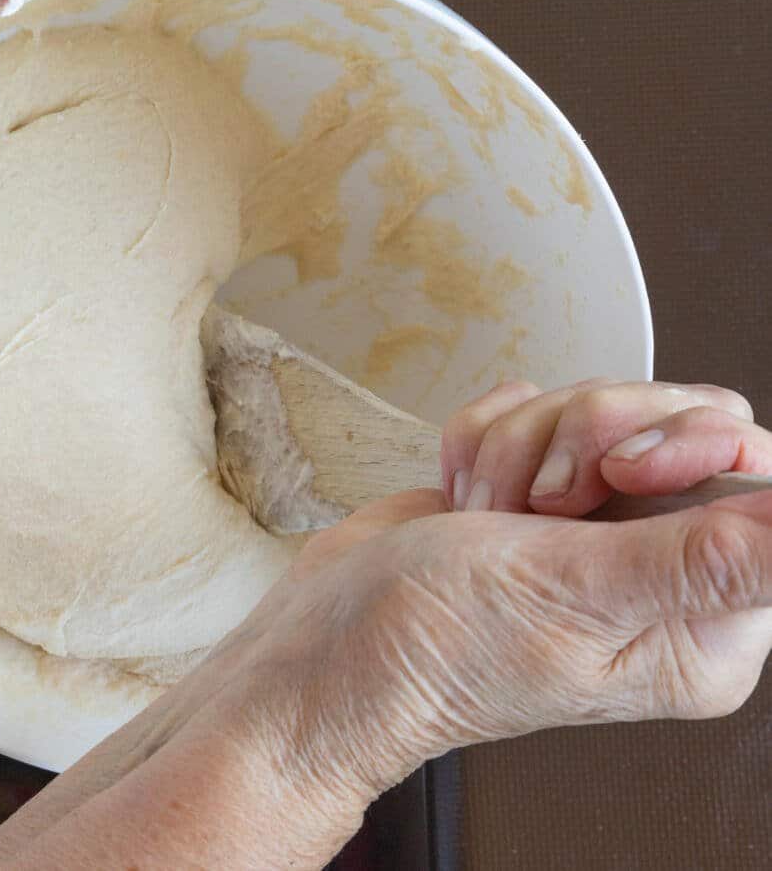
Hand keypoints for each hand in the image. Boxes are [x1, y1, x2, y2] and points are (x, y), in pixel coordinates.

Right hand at [0, 381, 771, 868]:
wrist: (324, 645)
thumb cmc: (429, 643)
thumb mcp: (569, 596)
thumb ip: (703, 560)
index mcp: (700, 621)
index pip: (753, 476)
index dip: (683, 446)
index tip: (614, 473)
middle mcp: (655, 573)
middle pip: (677, 423)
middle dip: (586, 437)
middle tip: (538, 501)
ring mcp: (591, 528)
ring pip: (596, 408)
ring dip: (522, 445)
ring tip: (483, 513)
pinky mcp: (533, 495)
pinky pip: (536, 411)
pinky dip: (486, 440)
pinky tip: (460, 498)